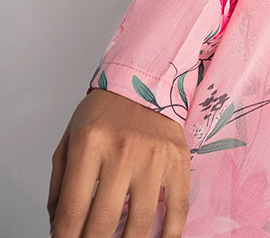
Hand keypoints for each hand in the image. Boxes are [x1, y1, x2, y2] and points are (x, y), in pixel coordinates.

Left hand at [48, 88, 190, 237]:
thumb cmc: (103, 114)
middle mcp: (122, 149)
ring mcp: (153, 156)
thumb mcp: (69, 141)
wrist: (144, 81)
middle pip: (104, 222)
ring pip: (140, 222)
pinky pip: (177, 208)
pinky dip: (168, 236)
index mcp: (89, 143)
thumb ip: (59, 187)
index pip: (72, 210)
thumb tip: (57, 231)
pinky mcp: (178, 160)